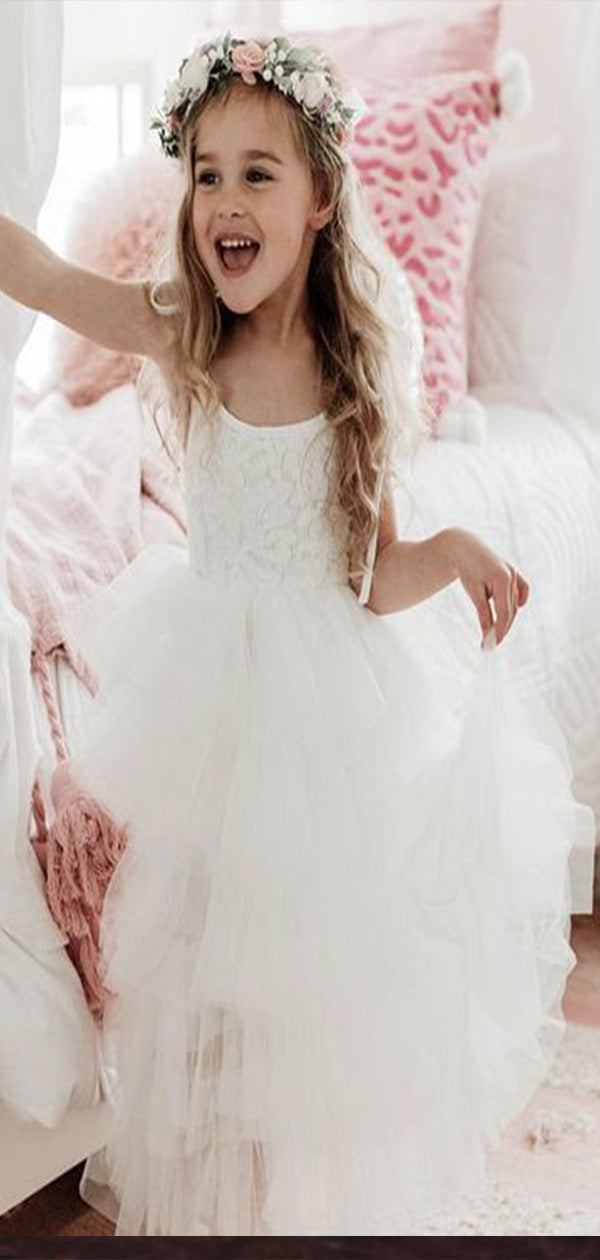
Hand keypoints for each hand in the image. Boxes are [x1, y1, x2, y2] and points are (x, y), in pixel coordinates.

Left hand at [447, 528, 529, 647]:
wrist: (465, 547)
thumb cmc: (467, 569)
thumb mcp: (473, 592)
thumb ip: (484, 613)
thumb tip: (489, 634)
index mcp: (502, 579)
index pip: (504, 613)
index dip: (498, 632)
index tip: (489, 646)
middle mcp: (512, 576)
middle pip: (510, 611)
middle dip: (501, 629)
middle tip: (487, 645)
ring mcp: (515, 574)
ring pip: (514, 604)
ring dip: (505, 617)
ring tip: (490, 631)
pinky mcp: (515, 573)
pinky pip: (521, 591)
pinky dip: (517, 602)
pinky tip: (514, 609)